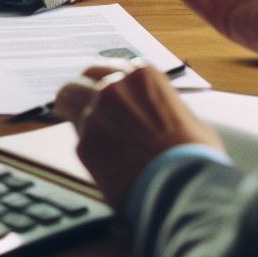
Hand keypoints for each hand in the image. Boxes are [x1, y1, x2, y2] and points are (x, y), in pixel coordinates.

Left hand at [54, 60, 222, 210]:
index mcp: (141, 75)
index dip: (105, 79)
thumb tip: (155, 114)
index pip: (112, 68)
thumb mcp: (185, 116)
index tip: (101, 87)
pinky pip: (78, 138)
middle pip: (85, 76)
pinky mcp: (84, 143)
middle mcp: (114, 86)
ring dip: (69, 105)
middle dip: (83, 86)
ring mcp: (96, 113)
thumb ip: (160, 105)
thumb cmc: (193, 156)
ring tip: (64, 112)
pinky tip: (96, 156)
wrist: (184, 188)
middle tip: (78, 97)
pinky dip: (85, 144)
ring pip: (68, 98)